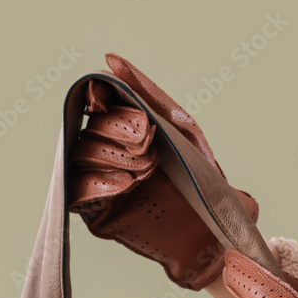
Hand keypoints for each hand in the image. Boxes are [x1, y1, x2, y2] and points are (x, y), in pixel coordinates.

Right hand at [68, 55, 257, 290]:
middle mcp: (111, 157)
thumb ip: (151, 95)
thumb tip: (111, 60)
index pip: (98, 104)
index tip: (105, 92)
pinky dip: (96, 183)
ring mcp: (103, 186)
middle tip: (147, 140)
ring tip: (145, 166)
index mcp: (129, 133)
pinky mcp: (100, 216)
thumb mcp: (185, 132)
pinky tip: (125, 182)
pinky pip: (78, 194)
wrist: (220, 238)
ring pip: (79, 157)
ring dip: (109, 155)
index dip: (98, 94)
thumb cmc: (208, 185)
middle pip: (89, 129)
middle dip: (115, 128)